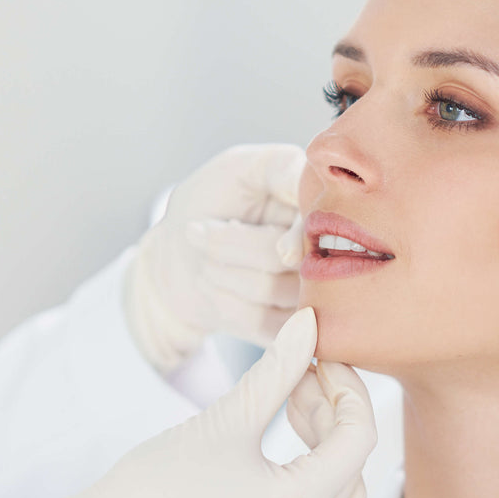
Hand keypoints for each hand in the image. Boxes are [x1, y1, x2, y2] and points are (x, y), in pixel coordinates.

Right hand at [0, 307, 375, 497]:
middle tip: (296, 376)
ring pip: (347, 494)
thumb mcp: (226, 417)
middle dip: (332, 411)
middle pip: (353, 462)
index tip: (319, 358)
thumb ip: (277, 369)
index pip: (359, 436)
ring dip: (330, 448)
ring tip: (288, 411)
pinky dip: (324, 488)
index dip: (347, 387)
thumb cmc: (159, 480)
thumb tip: (309, 322)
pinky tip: (292, 458)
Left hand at [125, 144, 307, 373]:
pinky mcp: (284, 331)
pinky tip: (213, 288)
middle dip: (228, 246)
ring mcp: (305, 296)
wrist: (175, 252)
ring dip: (220, 272)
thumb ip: (282, 167)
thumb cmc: (209, 201)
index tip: (255, 234)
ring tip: (206, 259)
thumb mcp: (240, 167)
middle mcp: (323, 253)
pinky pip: (264, 327)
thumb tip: (311, 190)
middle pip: (287, 261)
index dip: (294, 235)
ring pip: (270, 290)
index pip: (323, 226)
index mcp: (320, 210)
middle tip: (198, 231)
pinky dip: (226, 304)